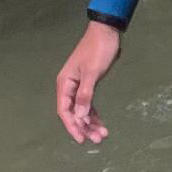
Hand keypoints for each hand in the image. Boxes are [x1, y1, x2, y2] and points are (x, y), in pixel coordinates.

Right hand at [55, 21, 124, 146]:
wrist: (107, 32)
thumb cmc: (98, 50)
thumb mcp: (92, 72)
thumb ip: (85, 95)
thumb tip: (79, 116)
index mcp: (65, 83)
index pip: (65, 111)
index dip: (72, 126)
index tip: (82, 140)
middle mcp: (69, 87)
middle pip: (74, 114)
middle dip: (85, 128)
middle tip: (99, 139)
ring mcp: (78, 86)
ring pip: (82, 111)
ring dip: (91, 123)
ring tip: (103, 135)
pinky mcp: (88, 85)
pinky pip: (88, 105)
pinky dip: (94, 115)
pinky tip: (101, 124)